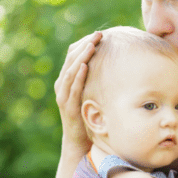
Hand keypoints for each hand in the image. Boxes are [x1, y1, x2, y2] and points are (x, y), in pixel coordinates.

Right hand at [54, 31, 101, 152]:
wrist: (79, 143)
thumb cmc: (88, 119)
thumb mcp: (92, 98)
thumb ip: (96, 84)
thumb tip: (115, 70)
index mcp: (67, 82)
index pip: (74, 56)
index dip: (85, 44)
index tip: (99, 34)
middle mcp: (62, 86)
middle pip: (72, 59)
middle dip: (85, 45)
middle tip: (98, 34)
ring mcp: (63, 96)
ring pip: (71, 71)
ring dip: (82, 57)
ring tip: (92, 45)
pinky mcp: (68, 107)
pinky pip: (72, 88)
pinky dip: (78, 76)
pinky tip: (85, 65)